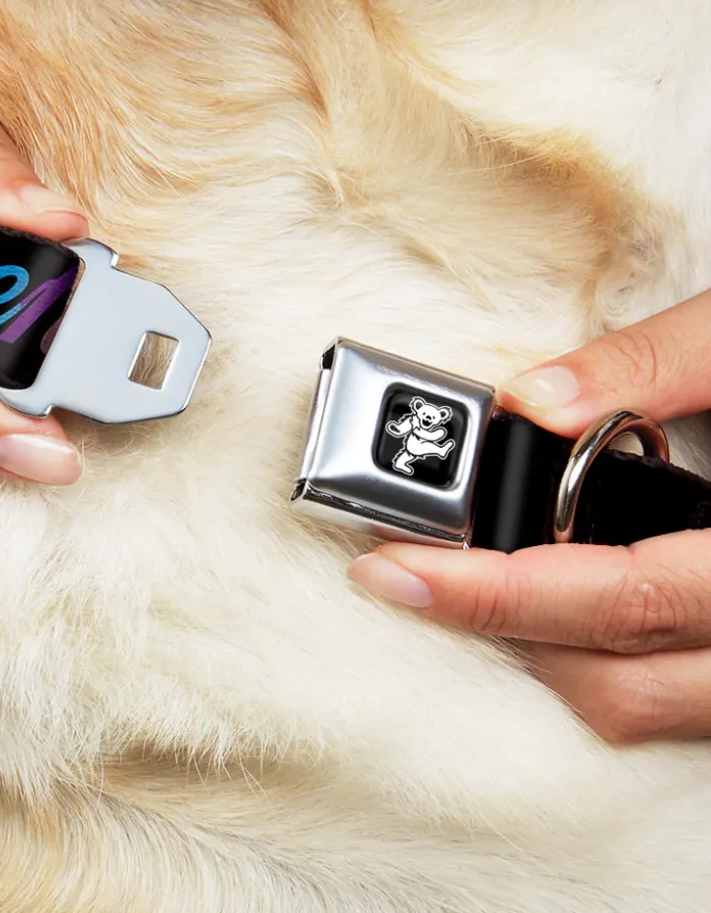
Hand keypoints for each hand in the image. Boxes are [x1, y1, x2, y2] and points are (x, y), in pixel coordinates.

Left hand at [349, 290, 710, 742]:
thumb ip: (652, 365)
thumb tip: (530, 400)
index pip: (623, 598)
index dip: (497, 593)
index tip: (396, 569)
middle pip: (619, 682)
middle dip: (499, 630)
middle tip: (412, 572)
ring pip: (646, 707)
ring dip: (546, 654)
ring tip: (474, 584)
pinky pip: (676, 698)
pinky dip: (603, 660)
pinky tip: (559, 601)